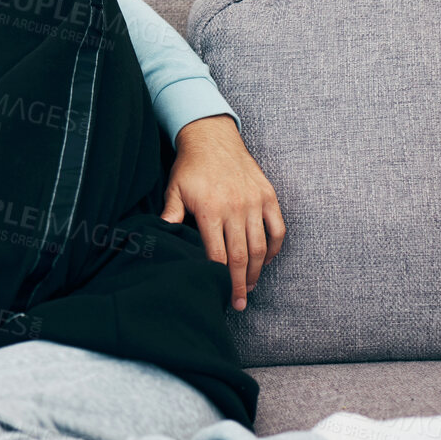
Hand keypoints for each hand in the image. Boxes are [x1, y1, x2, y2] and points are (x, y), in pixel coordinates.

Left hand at [161, 115, 284, 310]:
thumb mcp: (175, 188)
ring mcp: (254, 202)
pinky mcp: (268, 196)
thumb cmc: (191, 166)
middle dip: (240, 284)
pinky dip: (273, 248)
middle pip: (240, 256)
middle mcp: (235, 208)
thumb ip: (171, 214)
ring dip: (257, 271)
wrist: (213, 136)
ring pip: (259, 246)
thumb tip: (163, 236)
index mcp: (210, 210)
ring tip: (251, 287)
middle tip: (239, 303)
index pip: (216, 254)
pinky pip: (277, 228)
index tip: (219, 294)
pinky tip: (266, 260)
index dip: (218, 278)